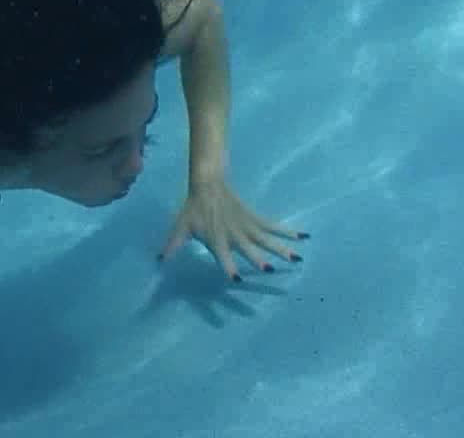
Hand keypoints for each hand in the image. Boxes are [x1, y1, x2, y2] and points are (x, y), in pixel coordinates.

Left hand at [158, 178, 308, 280]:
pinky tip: (303, 236)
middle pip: (249, 249)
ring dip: (282, 248)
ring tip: (296, 259)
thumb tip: (159, 261)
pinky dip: (288, 231)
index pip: (223, 257)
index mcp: (216, 240)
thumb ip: (173, 245)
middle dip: (259, 259)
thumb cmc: (193, 209)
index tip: (237, 279)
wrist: (207, 183)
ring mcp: (247, 226)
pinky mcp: (254, 218)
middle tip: (271, 270)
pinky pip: (273, 226)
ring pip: (267, 239)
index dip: (229, 267)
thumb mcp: (180, 227)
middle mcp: (234, 234)